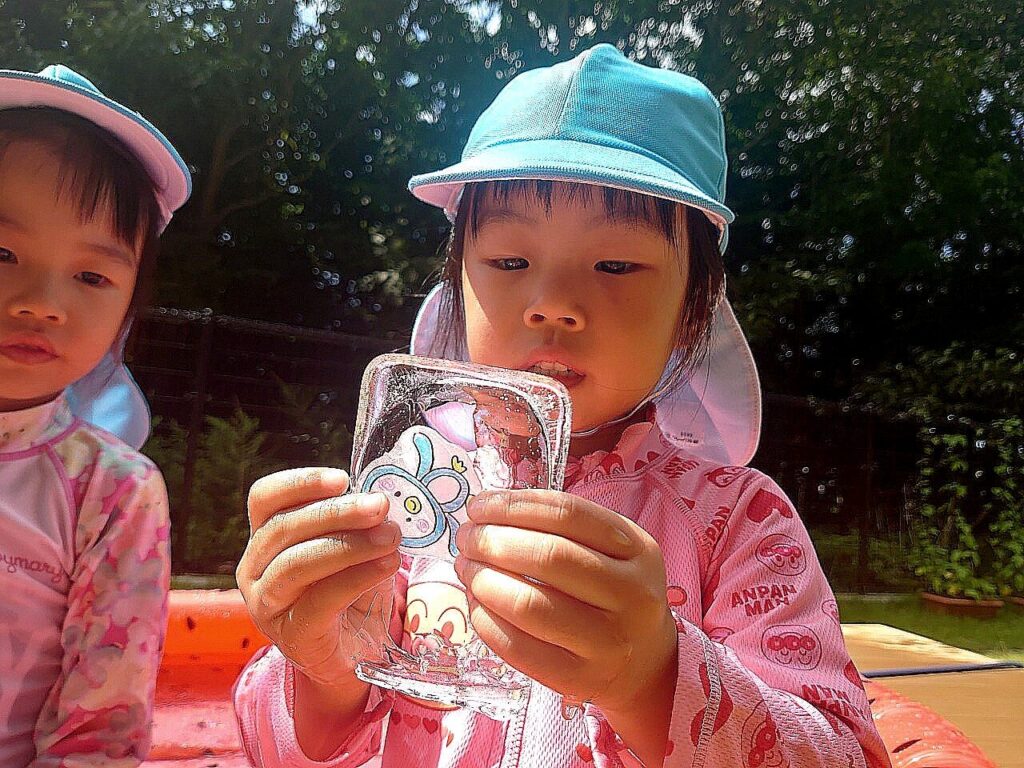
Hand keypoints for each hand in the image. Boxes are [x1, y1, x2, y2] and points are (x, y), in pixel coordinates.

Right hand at [236, 468, 400, 689]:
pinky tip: (387, 565)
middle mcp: (254, 569)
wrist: (355, 653)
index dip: (300, 483)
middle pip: (284, 528)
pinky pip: (320, 600)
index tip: (342, 479)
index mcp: (265, 538)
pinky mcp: (292, 635)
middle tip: (380, 506)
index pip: (266, 498)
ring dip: (349, 545)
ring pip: (297, 564)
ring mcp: (267, 605)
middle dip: (337, 513)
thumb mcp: (352, 547)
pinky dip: (358, 578)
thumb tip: (381, 498)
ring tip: (390, 538)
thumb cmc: (350, 591)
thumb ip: (358, 521)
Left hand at [453, 489, 677, 714]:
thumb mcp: (612, 549)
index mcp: (638, 549)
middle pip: (548, 556)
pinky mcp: (580, 678)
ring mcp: (608, 642)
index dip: (515, 505)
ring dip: (483, 579)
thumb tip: (488, 512)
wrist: (645, 662)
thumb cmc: (614, 591)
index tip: (479, 505)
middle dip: (492, 540)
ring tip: (467, 568)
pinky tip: (477, 603)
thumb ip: (563, 526)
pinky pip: (518, 647)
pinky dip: (486, 620)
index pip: (568, 514)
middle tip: (467, 538)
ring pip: (530, 604)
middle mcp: (632, 594)